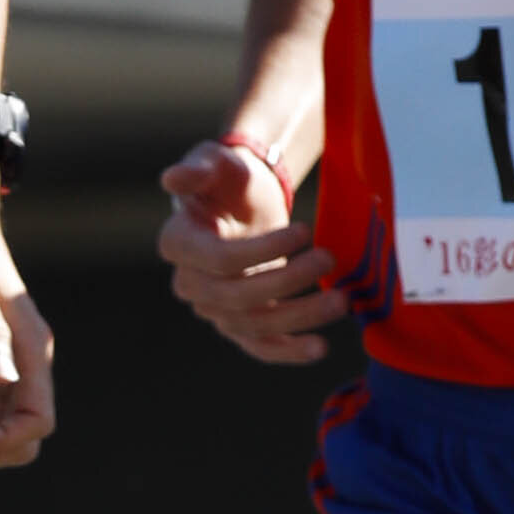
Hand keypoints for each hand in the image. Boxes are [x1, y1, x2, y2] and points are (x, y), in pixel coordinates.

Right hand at [158, 132, 345, 362]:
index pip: (220, 260)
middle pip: (238, 297)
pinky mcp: (240, 324)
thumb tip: (172, 178)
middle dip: (287, 282)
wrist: (246, 201)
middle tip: (329, 258)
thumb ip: (199, 168)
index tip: (304, 230)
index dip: (264, 250)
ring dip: (301, 316)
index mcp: (178, 243)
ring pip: (256, 324)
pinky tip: (320, 348)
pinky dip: (289, 352)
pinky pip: (261, 346)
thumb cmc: (231, 178)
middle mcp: (190, 283)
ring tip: (342, 300)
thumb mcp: (216, 161)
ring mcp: (215, 309)